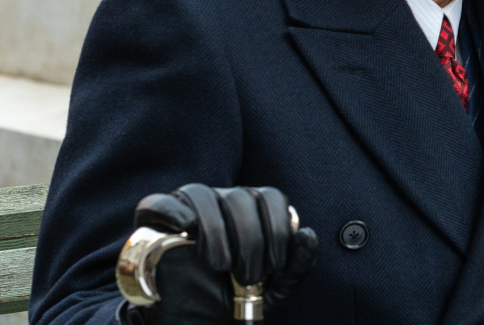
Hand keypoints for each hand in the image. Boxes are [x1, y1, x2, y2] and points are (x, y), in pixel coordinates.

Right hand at [116, 184, 318, 324]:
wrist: (195, 322)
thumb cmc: (237, 299)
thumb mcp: (275, 288)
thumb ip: (298, 264)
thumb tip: (306, 233)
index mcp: (252, 211)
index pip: (271, 197)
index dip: (278, 229)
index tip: (275, 266)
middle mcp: (222, 203)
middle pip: (240, 197)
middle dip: (251, 240)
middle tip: (248, 275)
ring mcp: (188, 210)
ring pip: (202, 194)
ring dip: (216, 230)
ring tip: (220, 265)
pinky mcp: (154, 225)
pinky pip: (158, 203)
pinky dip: (172, 210)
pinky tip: (186, 227)